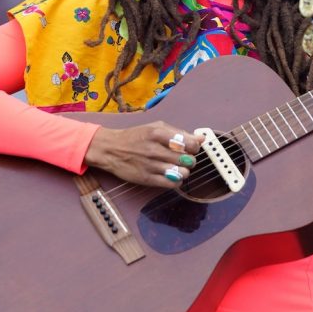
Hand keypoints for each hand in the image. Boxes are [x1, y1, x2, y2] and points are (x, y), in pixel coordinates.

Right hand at [84, 121, 203, 187]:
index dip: (195, 147)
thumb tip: (201, 138)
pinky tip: (171, 175)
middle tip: (183, 159)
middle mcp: (154, 149)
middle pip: (188, 160)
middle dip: (190, 160)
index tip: (190, 148)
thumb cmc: (136, 137)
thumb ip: (179, 133)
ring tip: (177, 168)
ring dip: (184, 171)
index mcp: (158, 133)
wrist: (110, 149)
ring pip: (182, 173)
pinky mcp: (146, 179)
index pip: (190, 144)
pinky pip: (172, 184)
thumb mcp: (156, 127)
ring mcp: (150, 165)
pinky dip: (176, 181)